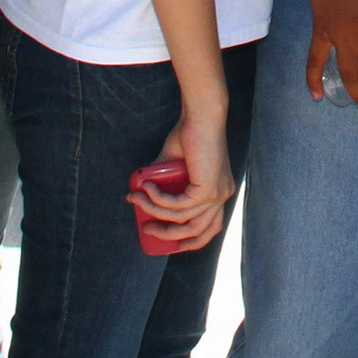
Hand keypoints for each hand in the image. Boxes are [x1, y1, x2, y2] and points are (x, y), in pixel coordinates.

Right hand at [129, 108, 233, 248]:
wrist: (200, 115)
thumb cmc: (189, 133)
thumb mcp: (173, 165)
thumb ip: (161, 182)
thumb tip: (138, 197)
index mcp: (219, 192)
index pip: (210, 228)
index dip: (190, 241)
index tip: (168, 242)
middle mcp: (222, 196)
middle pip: (198, 233)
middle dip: (170, 237)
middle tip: (146, 230)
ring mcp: (217, 195)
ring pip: (182, 220)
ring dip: (154, 213)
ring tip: (135, 200)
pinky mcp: (207, 190)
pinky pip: (176, 205)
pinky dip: (157, 200)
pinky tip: (144, 188)